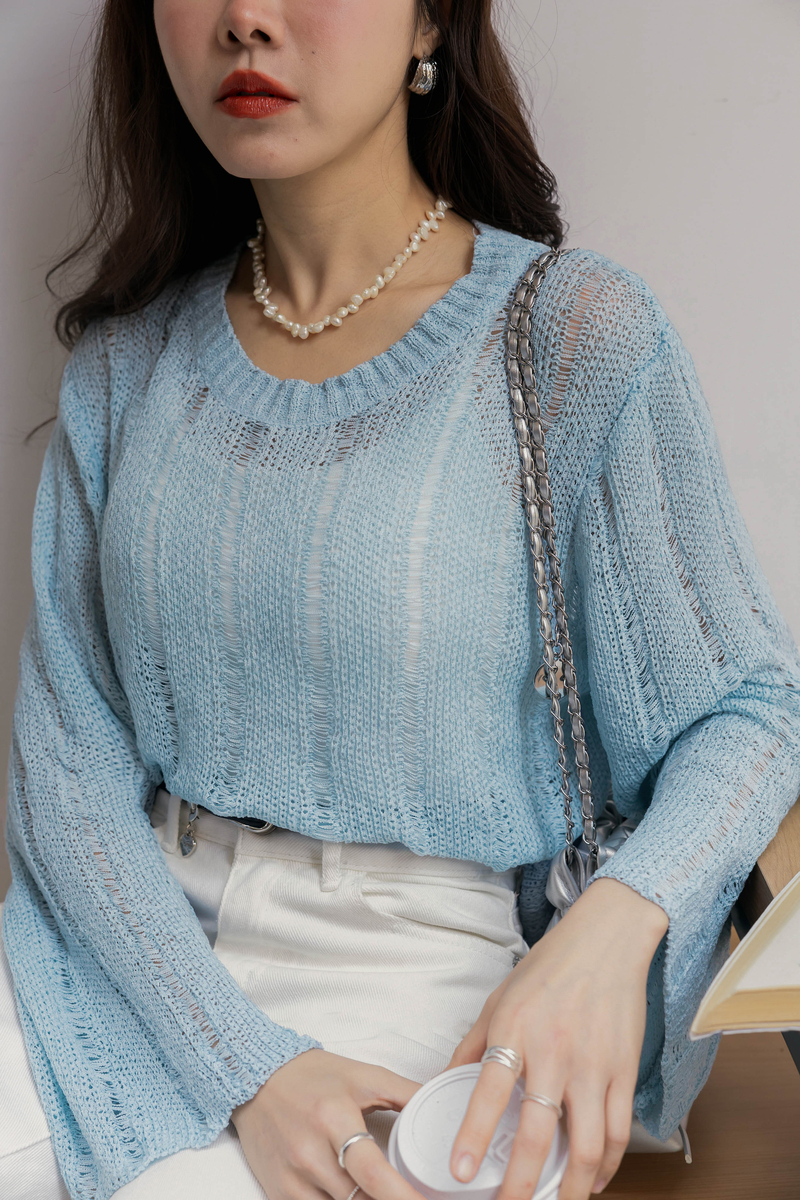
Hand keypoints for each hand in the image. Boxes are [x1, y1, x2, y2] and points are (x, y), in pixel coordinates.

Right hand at [232, 1047, 425, 1199]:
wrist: (256, 1078)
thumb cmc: (314, 1076)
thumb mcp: (364, 1076)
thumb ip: (406, 1092)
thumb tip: (442, 1102)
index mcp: (334, 1118)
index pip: (371, 1171)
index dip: (402, 1196)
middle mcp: (309, 1153)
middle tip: (411, 1196)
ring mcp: (291, 1178)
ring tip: (383, 1192)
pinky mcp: (278, 1193)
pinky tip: (355, 1196)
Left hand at [447, 878, 668, 1199]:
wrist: (606, 939)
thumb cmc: (549, 967)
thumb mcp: (499, 999)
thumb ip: (472, 1045)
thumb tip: (442, 1084)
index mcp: (516, 1030)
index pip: (490, 1090)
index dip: (473, 1134)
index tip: (460, 1171)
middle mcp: (556, 1051)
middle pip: (540, 1132)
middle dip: (522, 1182)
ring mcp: (594, 1064)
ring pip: (587, 1145)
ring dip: (570, 1187)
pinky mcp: (624, 1071)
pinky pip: (617, 1131)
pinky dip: (607, 1165)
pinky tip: (591, 1180)